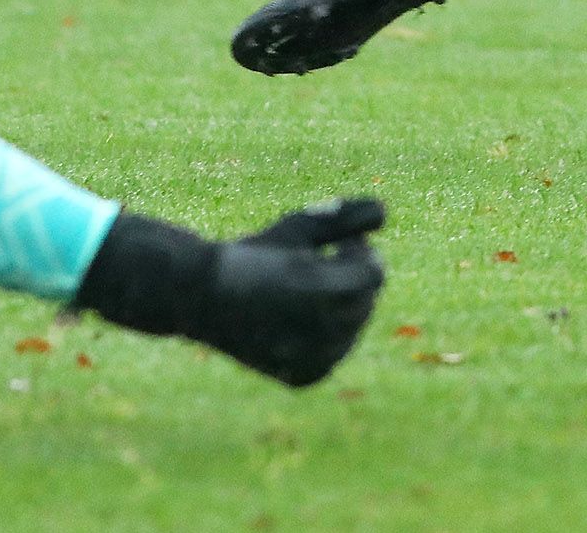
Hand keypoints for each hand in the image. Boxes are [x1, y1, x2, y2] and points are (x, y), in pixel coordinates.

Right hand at [70, 199, 386, 387]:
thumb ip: (342, 218)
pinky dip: (327, 335)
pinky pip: (334, 354)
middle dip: (351, 278)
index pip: (372, 275)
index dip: (361, 253)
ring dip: (340, 305)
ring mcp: (311, 360)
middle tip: (320, 259)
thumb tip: (385, 210)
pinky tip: (301, 315)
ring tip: (307, 285)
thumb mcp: (296, 227)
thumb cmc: (253, 253)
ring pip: (351, 330)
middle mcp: (317, 331)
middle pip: (364, 303)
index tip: (340, 241)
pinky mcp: (302, 377)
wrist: (200, 297)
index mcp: (315, 288)